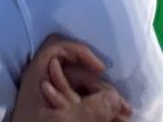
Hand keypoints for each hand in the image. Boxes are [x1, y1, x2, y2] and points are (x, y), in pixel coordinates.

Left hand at [12, 36, 131, 121]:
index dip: (80, 52)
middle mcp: (43, 84)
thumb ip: (91, 109)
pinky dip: (96, 112)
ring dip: (104, 103)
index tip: (100, 69)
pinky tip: (112, 121)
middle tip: (125, 109)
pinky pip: (80, 106)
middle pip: (78, 74)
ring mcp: (50, 100)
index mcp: (38, 76)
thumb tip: (115, 98)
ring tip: (123, 119)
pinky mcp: (58, 114)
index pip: (58, 48)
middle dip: (103, 89)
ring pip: (83, 92)